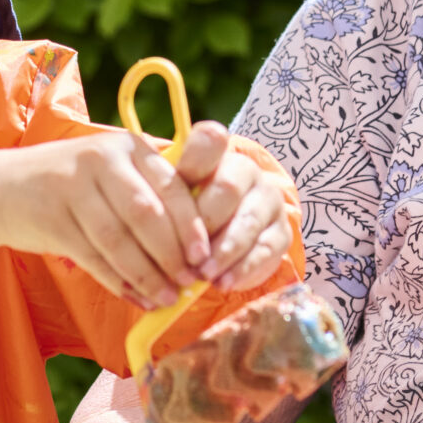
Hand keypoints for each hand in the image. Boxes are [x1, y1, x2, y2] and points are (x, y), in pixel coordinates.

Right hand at [0, 132, 207, 308]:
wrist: (4, 188)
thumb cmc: (75, 185)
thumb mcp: (113, 174)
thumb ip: (151, 195)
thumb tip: (197, 248)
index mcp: (127, 147)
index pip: (171, 187)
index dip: (191, 226)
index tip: (204, 257)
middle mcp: (101, 160)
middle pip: (146, 215)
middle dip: (171, 255)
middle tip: (188, 283)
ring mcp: (72, 187)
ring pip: (119, 241)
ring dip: (147, 275)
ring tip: (166, 298)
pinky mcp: (51, 218)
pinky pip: (93, 257)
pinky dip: (118, 282)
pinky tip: (136, 298)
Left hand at [168, 122, 293, 292]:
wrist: (225, 234)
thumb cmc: (188, 213)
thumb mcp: (172, 200)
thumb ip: (163, 199)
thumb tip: (141, 219)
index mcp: (213, 153)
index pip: (210, 139)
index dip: (196, 159)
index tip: (182, 183)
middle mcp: (245, 170)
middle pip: (228, 187)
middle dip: (206, 222)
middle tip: (186, 252)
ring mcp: (266, 199)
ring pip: (248, 220)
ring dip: (224, 251)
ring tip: (202, 274)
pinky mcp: (281, 230)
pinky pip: (266, 248)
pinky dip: (242, 269)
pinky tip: (223, 283)